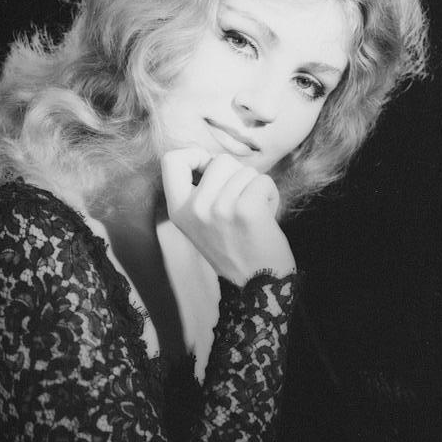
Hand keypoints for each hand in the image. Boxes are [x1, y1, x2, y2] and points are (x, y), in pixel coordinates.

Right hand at [161, 148, 295, 285]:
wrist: (257, 285)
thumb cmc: (235, 247)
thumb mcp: (202, 221)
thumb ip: (200, 190)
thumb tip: (212, 158)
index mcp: (178, 209)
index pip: (171, 159)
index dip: (194, 155)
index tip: (209, 169)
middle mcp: (194, 208)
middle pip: (219, 160)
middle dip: (237, 175)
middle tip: (241, 203)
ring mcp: (219, 209)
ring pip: (245, 170)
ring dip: (255, 187)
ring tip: (253, 213)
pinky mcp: (245, 210)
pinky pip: (263, 181)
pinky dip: (270, 195)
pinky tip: (266, 216)